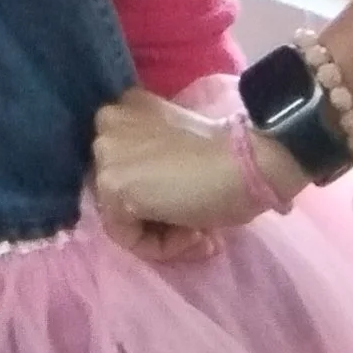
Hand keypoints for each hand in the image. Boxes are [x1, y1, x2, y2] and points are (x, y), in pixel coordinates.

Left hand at [91, 88, 300, 261]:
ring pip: (123, 216)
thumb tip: (159, 198)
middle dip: (162, 217)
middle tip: (202, 230)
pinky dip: (162, 246)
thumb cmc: (231, 157)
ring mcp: (105, 152)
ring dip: (167, 234)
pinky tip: (196, 236)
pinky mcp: (111, 184)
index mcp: (129, 105)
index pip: (127, 166)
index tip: (193, 207)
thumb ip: (158, 163)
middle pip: (122, 191)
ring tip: (204, 238)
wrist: (247, 166)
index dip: (160, 194)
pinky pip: (127, 234)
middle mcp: (108, 121)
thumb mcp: (184, 148)